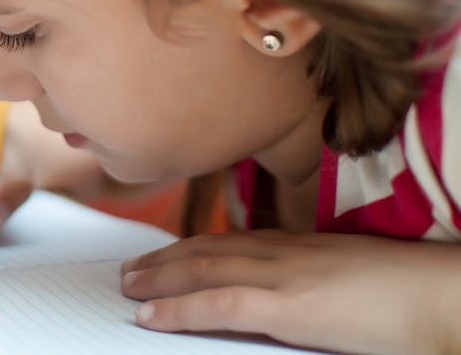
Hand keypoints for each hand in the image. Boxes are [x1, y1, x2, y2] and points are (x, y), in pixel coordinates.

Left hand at [120, 230, 460, 353]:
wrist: (441, 293)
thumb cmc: (403, 290)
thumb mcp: (344, 276)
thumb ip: (308, 280)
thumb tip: (286, 297)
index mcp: (295, 245)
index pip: (227, 242)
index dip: (188, 249)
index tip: (163, 255)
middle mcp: (280, 252)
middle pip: (204, 251)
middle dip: (161, 260)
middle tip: (129, 270)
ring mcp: (281, 276)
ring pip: (200, 271)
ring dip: (156, 279)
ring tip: (127, 287)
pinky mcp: (287, 304)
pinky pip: (217, 304)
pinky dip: (177, 308)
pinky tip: (150, 315)